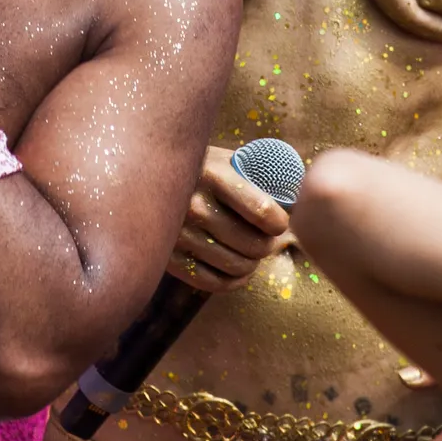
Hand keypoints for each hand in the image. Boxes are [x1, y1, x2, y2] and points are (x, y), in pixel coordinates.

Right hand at [173, 145, 291, 290]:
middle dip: (271, 245)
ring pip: (237, 267)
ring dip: (254, 264)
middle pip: (254, 245)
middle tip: (271, 239)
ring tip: (255, 253)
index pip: (264, 213)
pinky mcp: (168, 257)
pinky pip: (212, 282)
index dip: (281, 223)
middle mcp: (194, 206)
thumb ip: (258, 173)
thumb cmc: (197, 165)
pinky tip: (239, 270)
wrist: (140, 174)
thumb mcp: (224, 158)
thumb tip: (301, 194)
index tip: (281, 221)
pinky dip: (234, 281)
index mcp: (214, 174)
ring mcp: (179, 234)